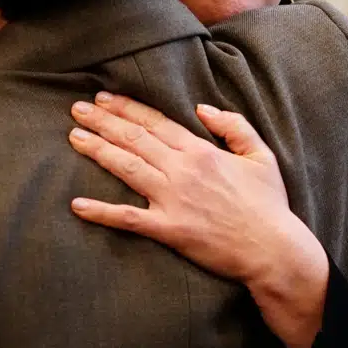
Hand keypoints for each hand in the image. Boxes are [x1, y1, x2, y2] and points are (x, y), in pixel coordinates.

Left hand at [68, 92, 328, 347]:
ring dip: (98, 150)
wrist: (272, 249)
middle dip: (104, 121)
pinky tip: (78, 206)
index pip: (156, 122)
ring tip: (75, 137)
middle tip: (77, 109)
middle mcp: (183, 170)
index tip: (105, 98)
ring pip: (127, 168)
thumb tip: (202, 109)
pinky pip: (128, 218)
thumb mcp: (261, 155)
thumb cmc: (269, 204)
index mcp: (202, 151)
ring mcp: (173, 200)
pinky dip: (102, 212)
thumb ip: (234, 126)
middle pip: (135, 139)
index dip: (128, 108)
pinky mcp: (169, 229)